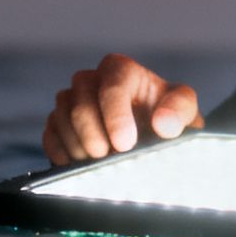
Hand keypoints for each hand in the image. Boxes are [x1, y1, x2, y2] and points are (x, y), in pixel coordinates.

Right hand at [42, 53, 203, 164]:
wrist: (152, 140)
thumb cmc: (168, 121)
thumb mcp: (186, 113)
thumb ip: (180, 111)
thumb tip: (164, 123)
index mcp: (121, 70)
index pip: (112, 84)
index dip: (115, 114)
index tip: (126, 144)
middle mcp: (91, 80)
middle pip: (80, 102)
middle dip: (93, 135)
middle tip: (109, 159)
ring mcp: (71, 101)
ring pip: (61, 118)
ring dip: (79, 146)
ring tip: (99, 166)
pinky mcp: (58, 123)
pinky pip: (50, 135)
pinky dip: (62, 153)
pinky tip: (79, 166)